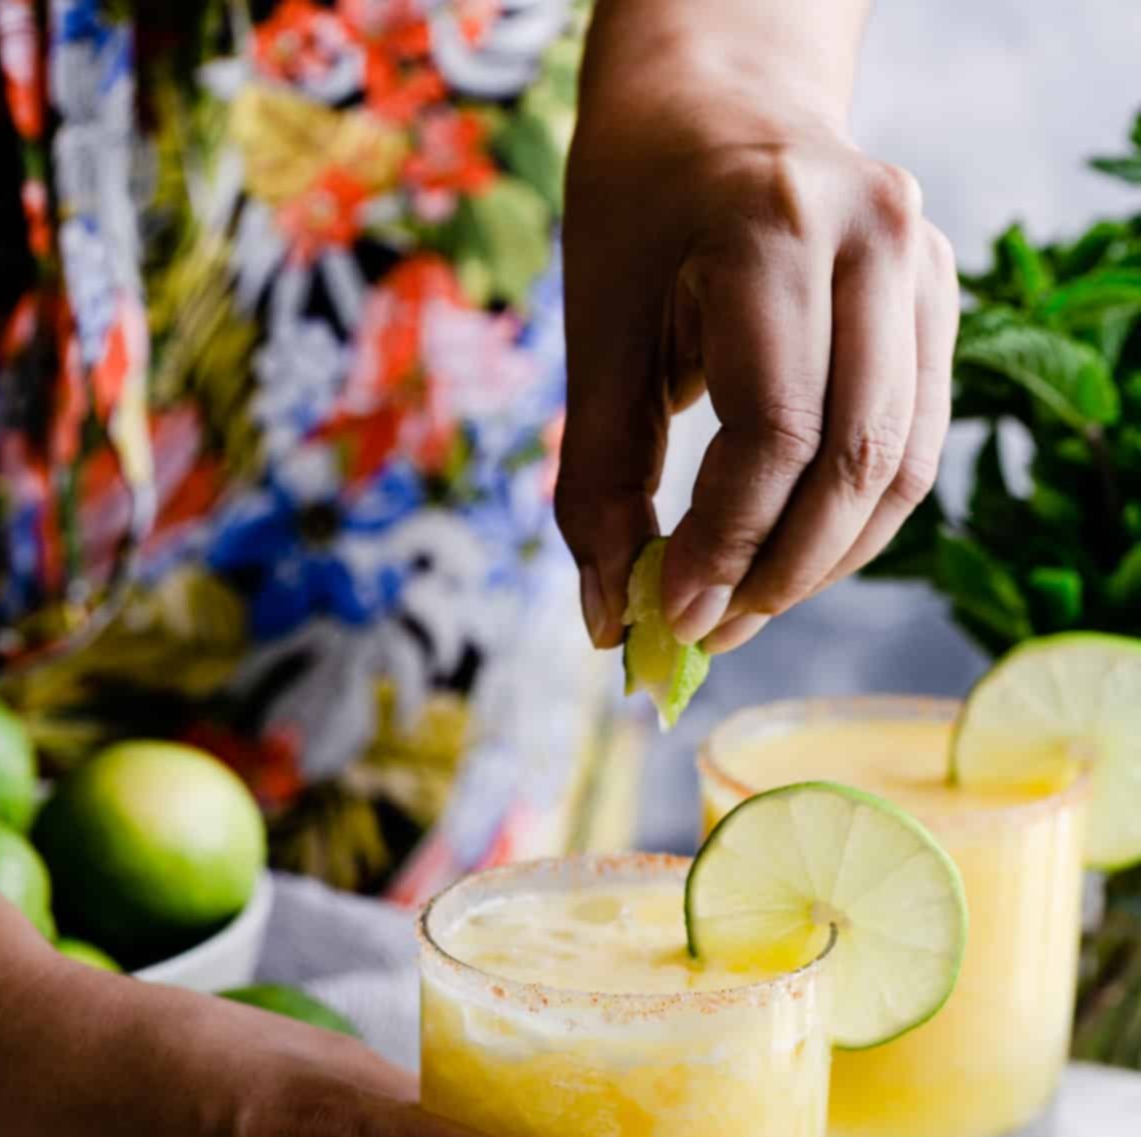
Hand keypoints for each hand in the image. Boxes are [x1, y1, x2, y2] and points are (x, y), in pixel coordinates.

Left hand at [556, 53, 958, 652]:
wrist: (718, 103)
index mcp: (774, 223)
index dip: (726, 544)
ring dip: (822, 564)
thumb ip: (596, 481)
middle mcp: (875, 236)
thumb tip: (612, 623)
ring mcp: (926, 266)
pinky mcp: (942, 303)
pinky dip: (853, 522)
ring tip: (742, 608)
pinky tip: (788, 554)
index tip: (671, 616)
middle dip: (777, 573)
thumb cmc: (641, 211)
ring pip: (902, 469)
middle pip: (855, 461)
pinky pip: (915, 448)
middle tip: (707, 633)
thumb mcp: (595, 332)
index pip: (777, 430)